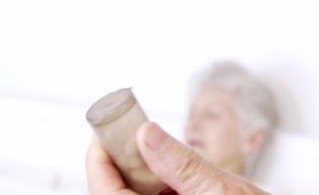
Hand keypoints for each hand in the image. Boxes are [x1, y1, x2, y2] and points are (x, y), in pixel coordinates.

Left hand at [87, 122, 267, 194]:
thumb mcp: (219, 186)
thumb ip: (180, 162)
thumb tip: (146, 134)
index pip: (106, 192)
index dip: (99, 159)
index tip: (104, 129)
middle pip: (115, 192)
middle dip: (121, 160)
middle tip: (130, 130)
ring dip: (138, 173)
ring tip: (149, 146)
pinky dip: (156, 184)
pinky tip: (168, 171)